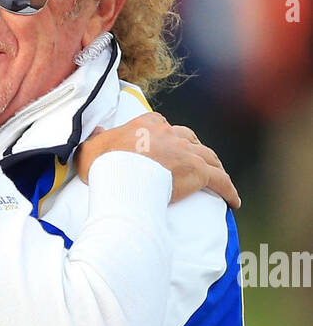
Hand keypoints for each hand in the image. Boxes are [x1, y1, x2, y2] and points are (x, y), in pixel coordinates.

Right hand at [75, 113, 240, 208]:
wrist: (119, 175)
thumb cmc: (102, 164)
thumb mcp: (91, 147)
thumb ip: (97, 138)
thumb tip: (97, 132)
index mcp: (147, 124)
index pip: (164, 127)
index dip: (168, 139)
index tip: (168, 151)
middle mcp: (170, 133)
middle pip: (190, 139)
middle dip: (194, 150)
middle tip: (196, 164)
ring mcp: (186, 151)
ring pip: (208, 157)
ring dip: (215, 167)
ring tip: (218, 179)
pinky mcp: (197, 171)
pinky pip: (220, 180)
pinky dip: (229, 190)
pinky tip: (234, 201)